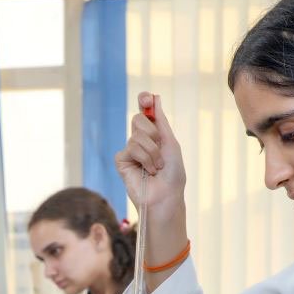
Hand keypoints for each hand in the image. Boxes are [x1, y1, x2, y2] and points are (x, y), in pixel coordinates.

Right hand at [114, 92, 186, 222]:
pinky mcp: (121, 161)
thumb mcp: (171, 143)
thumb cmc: (173, 174)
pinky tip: (147, 171)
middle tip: (160, 151)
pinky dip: (144, 158)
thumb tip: (155, 98)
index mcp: (153, 134)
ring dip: (152, 152)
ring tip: (156, 167)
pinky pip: (130, 148)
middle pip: (138, 119)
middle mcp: (140, 140)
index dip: (144, 101)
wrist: (166, 195)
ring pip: (136, 136)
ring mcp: (130, 151)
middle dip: (153, 134)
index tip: (147, 99)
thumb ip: (161, 122)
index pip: (145, 112)